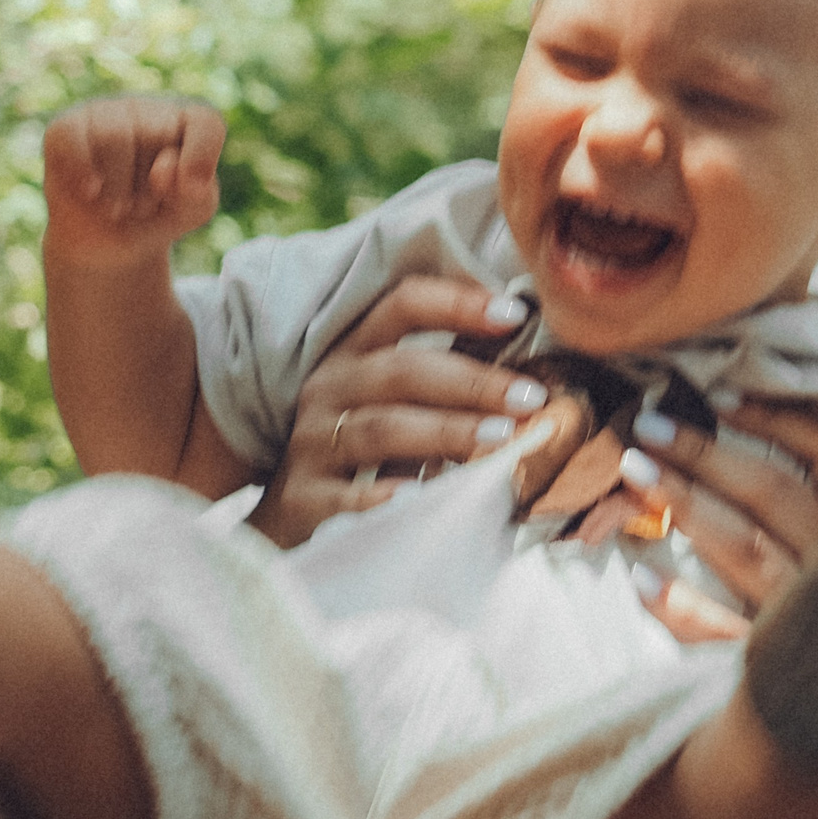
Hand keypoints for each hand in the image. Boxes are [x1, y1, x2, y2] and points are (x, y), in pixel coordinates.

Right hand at [43, 97, 224, 269]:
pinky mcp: (65, 126)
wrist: (103, 242)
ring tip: (117, 207)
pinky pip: (72, 137)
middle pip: (158, 135)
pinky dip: (82, 170)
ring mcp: (105, 113)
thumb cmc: (156, 215)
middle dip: (152, 188)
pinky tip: (90, 191)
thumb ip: (197, 194)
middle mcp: (147, 110)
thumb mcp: (190, 213)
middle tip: (142, 206)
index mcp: (187, 122)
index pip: (204, 123)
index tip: (192, 190)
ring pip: (116, 137)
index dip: (201, 156)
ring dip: (119, 189)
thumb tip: (164, 169)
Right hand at [250, 275, 570, 547]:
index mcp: (355, 351)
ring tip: (501, 440)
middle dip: (472, 381)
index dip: (457, 303)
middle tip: (530, 398)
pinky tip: (427, 497)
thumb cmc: (362, 449)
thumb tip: (531, 360)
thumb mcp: (392, 402)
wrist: (287, 516)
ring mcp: (312, 443)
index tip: (515, 313)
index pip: (402, 306)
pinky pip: (348, 497)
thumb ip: (445, 377)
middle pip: (402, 370)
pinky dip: (387, 497)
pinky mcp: (303, 499)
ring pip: (382, 428)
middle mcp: (330, 387)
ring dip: (446, 431)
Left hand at [620, 396, 817, 641]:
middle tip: (645, 426)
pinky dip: (685, 608)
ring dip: (689, 506)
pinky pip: (729, 635)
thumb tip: (751, 426)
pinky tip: (642, 583)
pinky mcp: (791, 670)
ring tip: (633, 475)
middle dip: (706, 453)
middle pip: (776, 491)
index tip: (719, 397)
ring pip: (749, 548)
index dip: (776, 418)